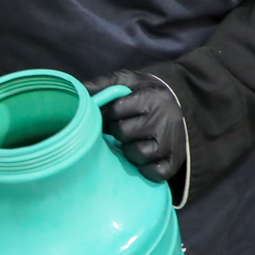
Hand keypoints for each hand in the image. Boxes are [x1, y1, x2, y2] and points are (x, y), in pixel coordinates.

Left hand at [82, 70, 186, 185]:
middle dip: (118, 132)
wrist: (175, 104)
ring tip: (131, 142)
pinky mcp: (175, 160)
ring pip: (138, 154)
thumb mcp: (126, 81)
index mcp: (151, 97)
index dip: (107, 114)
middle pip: (124, 133)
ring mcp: (170, 141)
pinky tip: (142, 159)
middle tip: (121, 129)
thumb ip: (102, 84)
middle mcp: (164, 119)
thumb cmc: (142, 93)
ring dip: (129, 151)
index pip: (116, 109)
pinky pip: (155, 173)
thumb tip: (78, 90)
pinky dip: (145, 169)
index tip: (109, 114)